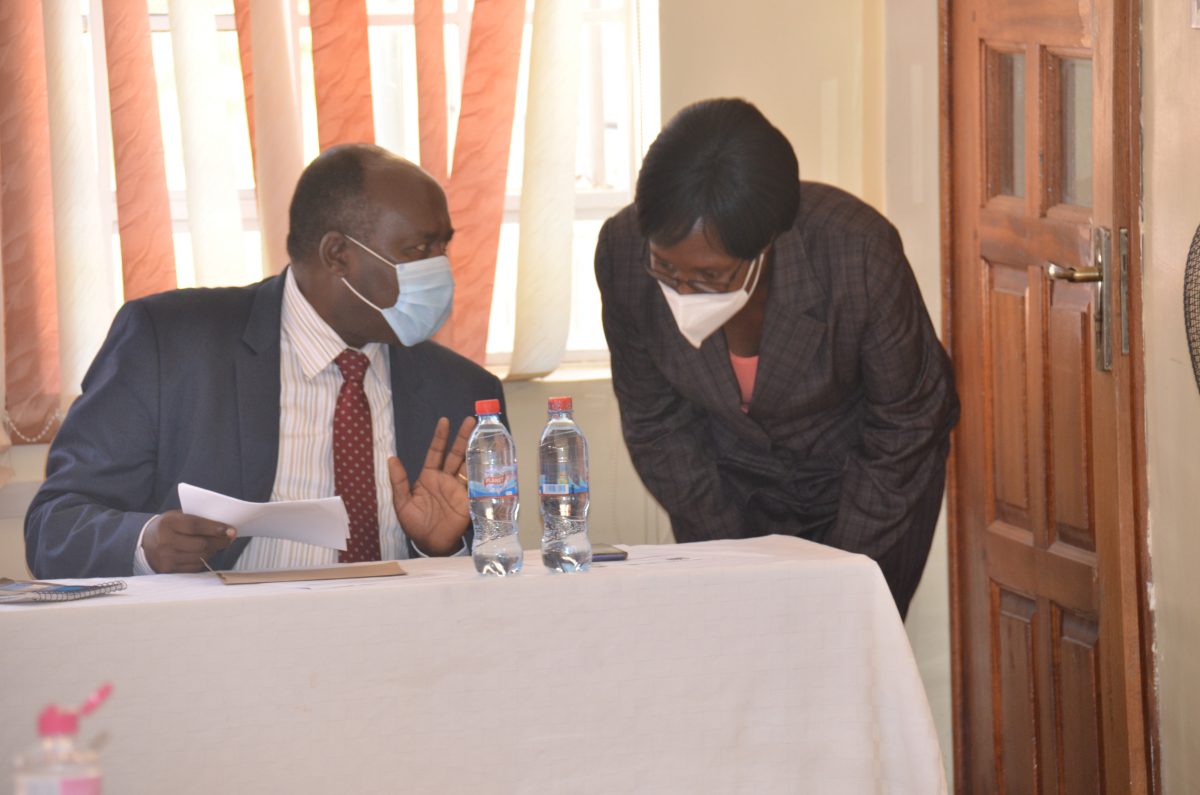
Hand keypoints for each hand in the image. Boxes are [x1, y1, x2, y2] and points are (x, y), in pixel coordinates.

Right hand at [143, 511, 236, 572]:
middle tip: (229, 537)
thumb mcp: (178, 516)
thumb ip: (198, 519)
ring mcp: (166, 557)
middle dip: (219, 541)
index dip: (214, 528)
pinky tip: (206, 553)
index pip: (195, 526)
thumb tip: (224, 527)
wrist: (147, 542)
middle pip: (200, 544)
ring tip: (218, 544)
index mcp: (168, 523)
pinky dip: (204, 560)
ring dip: (214, 551)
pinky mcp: (168, 570)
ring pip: (200, 557)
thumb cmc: (169, 526)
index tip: (230, 529)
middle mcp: (165, 541)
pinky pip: (194, 567)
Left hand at [389, 416, 475, 554]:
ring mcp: (458, 488)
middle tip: (470, 420)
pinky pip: (476, 483)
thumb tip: (391, 458)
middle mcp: (445, 479)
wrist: (430, 544)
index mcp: (429, 477)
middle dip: (462, 437)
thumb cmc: (415, 525)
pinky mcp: (469, 499)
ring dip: (475, 450)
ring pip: (468, 464)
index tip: (444, 421)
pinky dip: (483, 472)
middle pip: (455, 454)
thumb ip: (398, 481)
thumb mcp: (402, 503)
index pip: (436, 452)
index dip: (440, 437)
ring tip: (483, 434)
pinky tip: (489, 460)